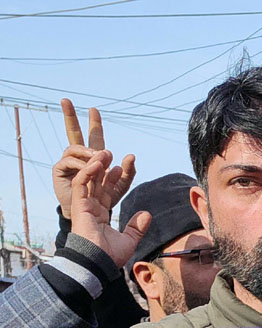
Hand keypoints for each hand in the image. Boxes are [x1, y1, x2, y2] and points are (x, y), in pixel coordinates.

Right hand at [53, 99, 134, 220]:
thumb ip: (128, 174)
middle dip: (69, 117)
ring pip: (73, 148)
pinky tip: (89, 168)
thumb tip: (131, 155)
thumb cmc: (105, 205)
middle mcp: (79, 159)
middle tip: (65, 100)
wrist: (92, 223)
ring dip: (87, 150)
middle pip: (73, 134)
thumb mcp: (120, 188)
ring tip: (101, 158)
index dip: (95, 125)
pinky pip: (68, 163)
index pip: (95, 139)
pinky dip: (80, 164)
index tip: (94, 109)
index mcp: (94, 160)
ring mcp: (68, 165)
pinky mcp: (60, 173)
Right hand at [70, 150, 148, 266]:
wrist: (98, 262)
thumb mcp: (129, 240)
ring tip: (105, 152)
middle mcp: (91, 208)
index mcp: (101, 215)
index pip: (107, 192)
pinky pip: (81, 184)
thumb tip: (147, 214)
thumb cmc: (110, 256)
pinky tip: (98, 163)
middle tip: (112, 154)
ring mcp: (83, 206)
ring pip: (88, 180)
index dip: (114, 180)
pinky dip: (88, 173)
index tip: (122, 168)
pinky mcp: (78, 205)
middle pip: (97, 183)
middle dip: (104, 168)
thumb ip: (137, 227)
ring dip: (96, 165)